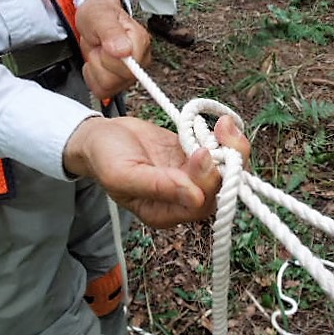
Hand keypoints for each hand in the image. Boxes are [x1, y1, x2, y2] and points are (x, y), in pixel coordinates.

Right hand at [63, 115, 250, 228]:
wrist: (100, 136)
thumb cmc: (104, 158)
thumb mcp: (122, 174)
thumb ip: (157, 186)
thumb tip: (195, 197)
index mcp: (164, 213)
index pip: (199, 206)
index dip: (208, 181)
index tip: (201, 152)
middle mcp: (183, 199)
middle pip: (221, 189)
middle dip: (229, 161)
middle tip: (222, 132)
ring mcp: (191, 176)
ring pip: (227, 170)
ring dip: (233, 147)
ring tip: (225, 124)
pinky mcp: (195, 155)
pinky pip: (221, 151)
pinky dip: (226, 138)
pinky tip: (222, 121)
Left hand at [76, 0, 151, 98]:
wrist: (95, 18)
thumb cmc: (99, 14)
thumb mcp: (100, 16)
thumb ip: (111, 32)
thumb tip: (124, 52)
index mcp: (140, 44)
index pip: (127, 69)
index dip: (108, 59)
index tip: (104, 45)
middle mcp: (140, 62)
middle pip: (115, 81)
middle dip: (99, 64)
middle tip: (100, 46)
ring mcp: (130, 75)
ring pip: (107, 87)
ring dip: (95, 69)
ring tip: (98, 52)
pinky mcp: (119, 83)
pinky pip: (101, 91)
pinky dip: (92, 77)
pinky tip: (96, 63)